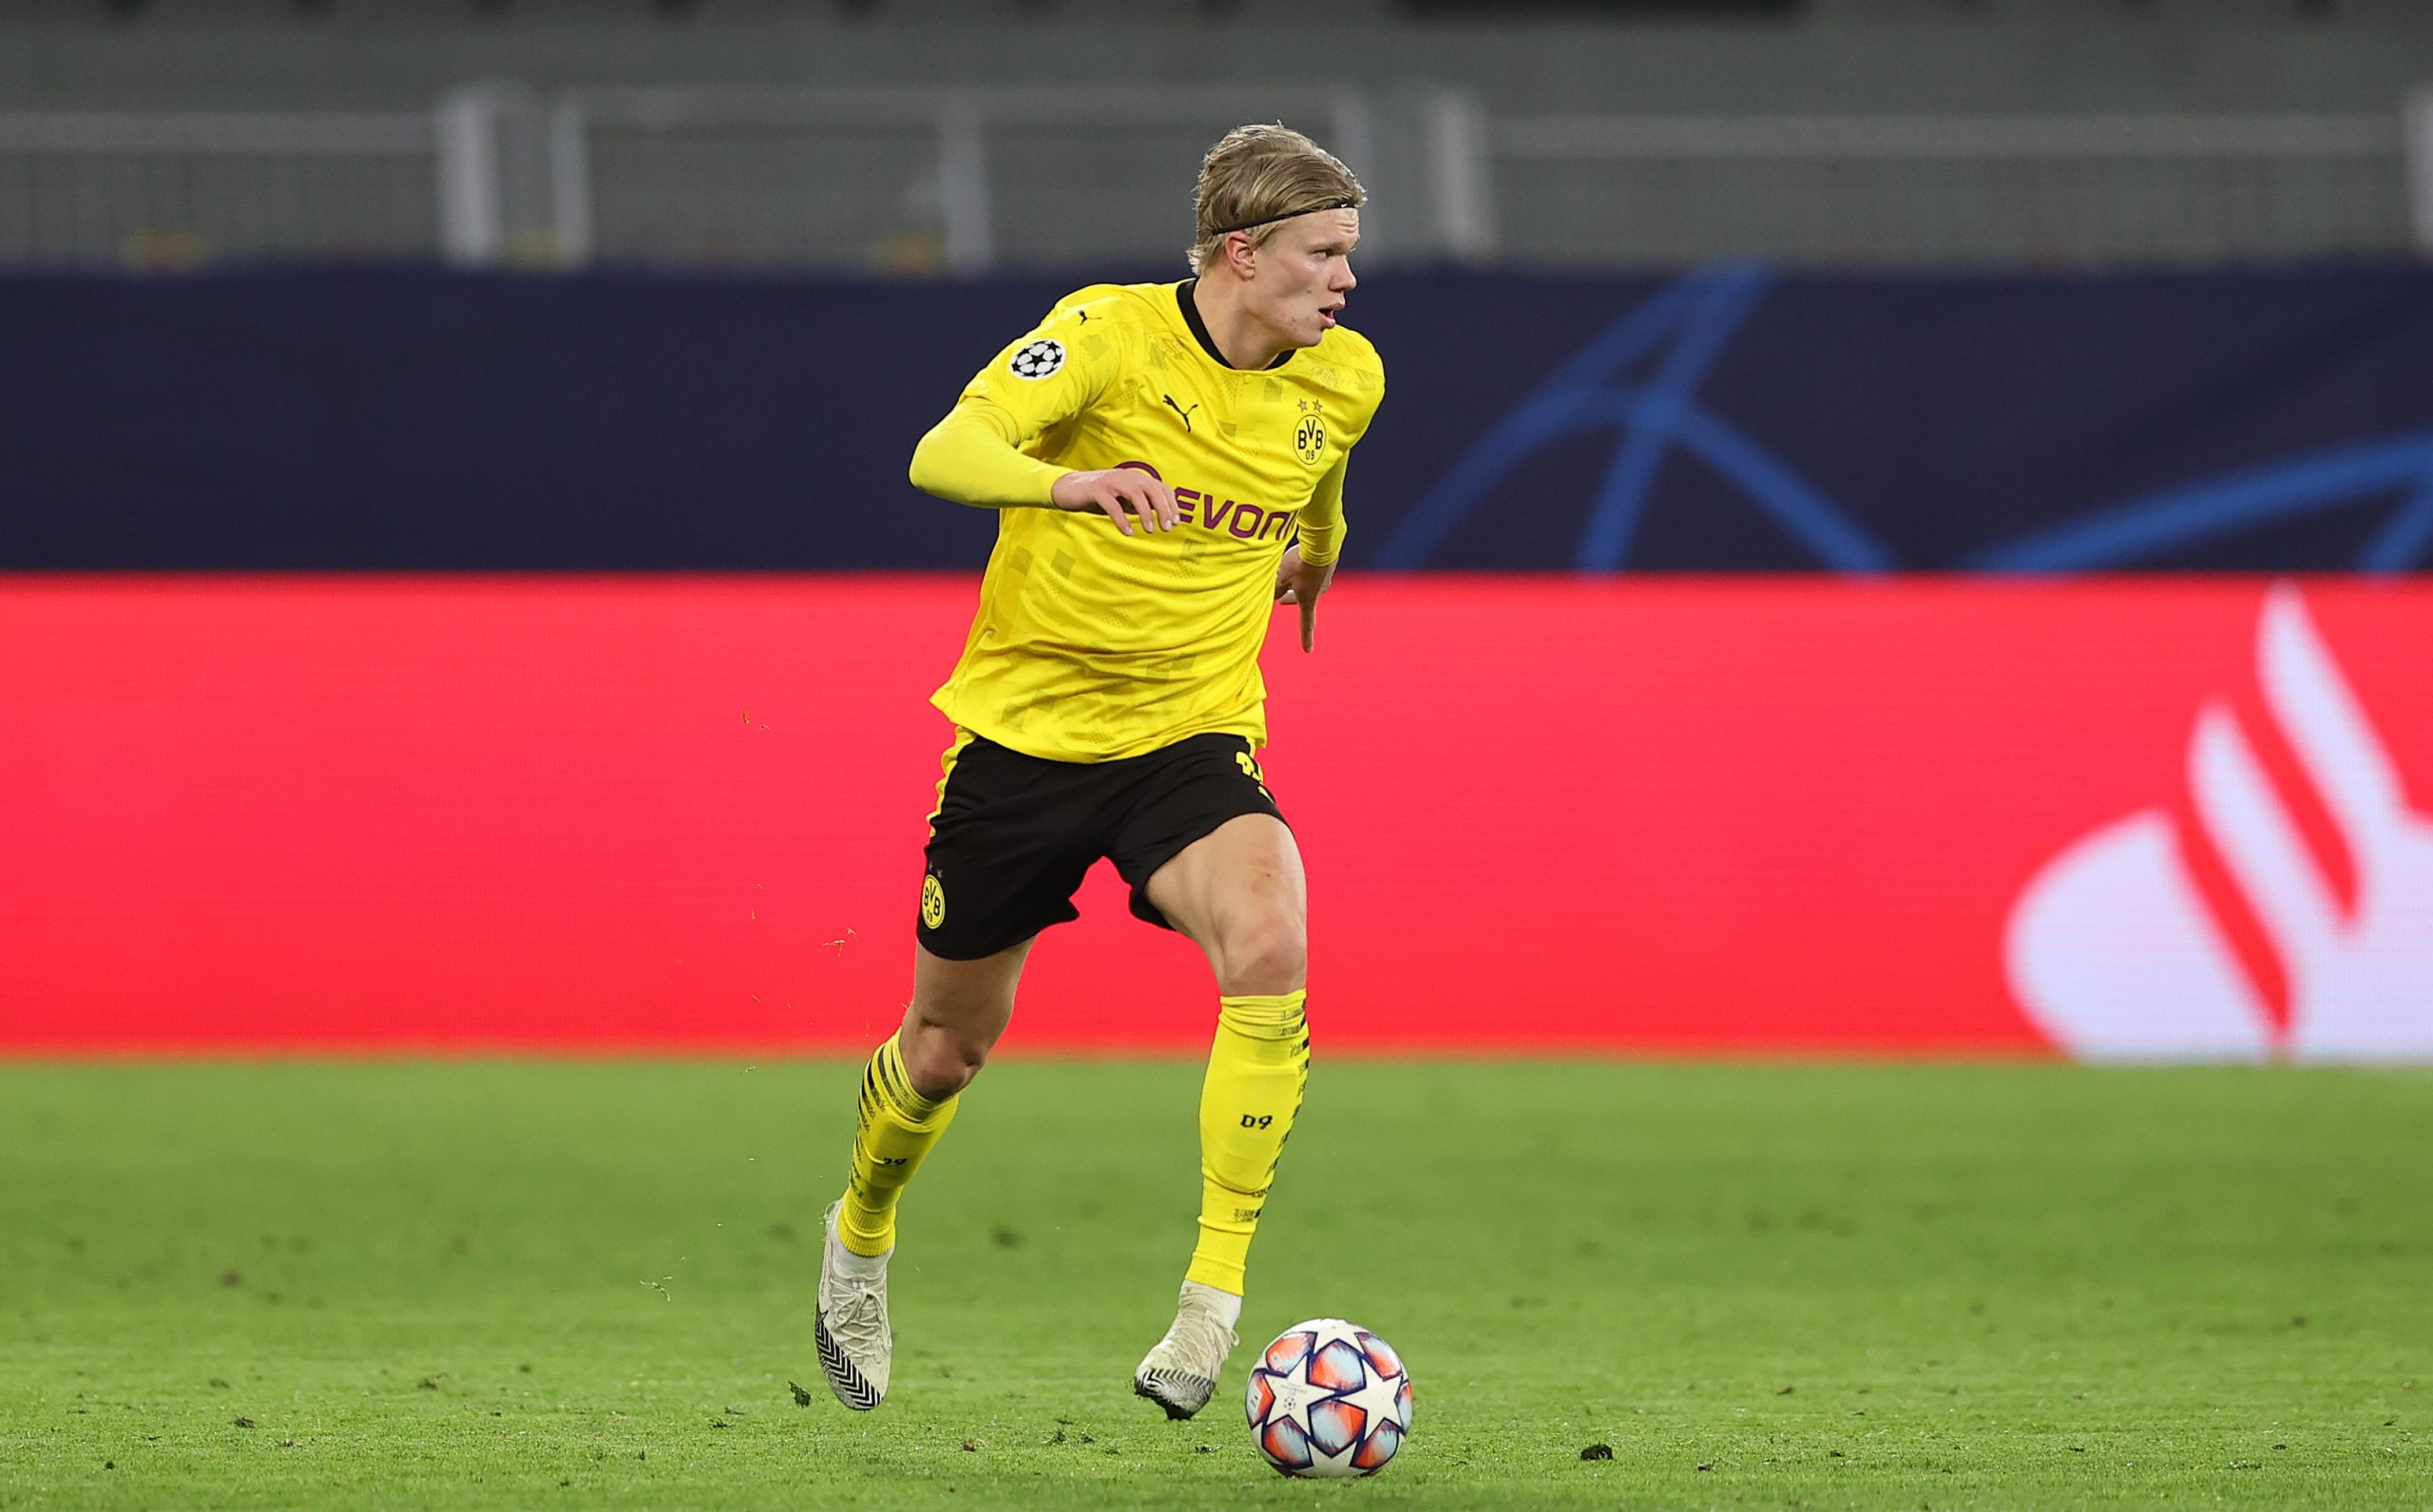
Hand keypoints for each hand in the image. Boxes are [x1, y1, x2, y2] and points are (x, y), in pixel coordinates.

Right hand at [1050, 468, 1179, 535]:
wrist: (1068, 488)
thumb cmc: (1099, 496)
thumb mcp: (1123, 499)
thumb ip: (1139, 504)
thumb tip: (1160, 516)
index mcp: (1134, 478)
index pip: (1160, 487)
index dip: (1171, 503)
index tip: (1176, 522)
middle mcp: (1125, 476)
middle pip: (1152, 488)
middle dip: (1163, 508)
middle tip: (1166, 528)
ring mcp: (1111, 481)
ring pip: (1136, 494)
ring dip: (1146, 513)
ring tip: (1149, 530)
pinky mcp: (1096, 490)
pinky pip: (1113, 505)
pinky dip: (1122, 519)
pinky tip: (1128, 532)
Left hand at [1273, 545, 1333, 651]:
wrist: (1322, 542)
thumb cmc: (1300, 563)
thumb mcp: (1280, 578)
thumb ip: (1274, 591)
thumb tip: (1272, 598)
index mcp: (1309, 599)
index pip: (1306, 623)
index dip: (1306, 638)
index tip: (1308, 650)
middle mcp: (1319, 591)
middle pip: (1303, 601)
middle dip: (1291, 601)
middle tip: (1281, 600)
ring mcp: (1325, 577)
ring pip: (1308, 586)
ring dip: (1296, 584)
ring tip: (1288, 578)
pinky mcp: (1327, 564)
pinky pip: (1312, 572)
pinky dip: (1303, 571)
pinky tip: (1299, 562)